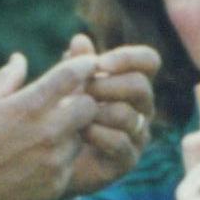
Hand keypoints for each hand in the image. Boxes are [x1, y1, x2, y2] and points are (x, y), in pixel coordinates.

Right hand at [0, 50, 99, 199]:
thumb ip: (5, 78)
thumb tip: (20, 59)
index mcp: (28, 106)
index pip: (72, 75)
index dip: (84, 64)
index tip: (85, 63)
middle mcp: (47, 133)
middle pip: (90, 106)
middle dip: (84, 100)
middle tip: (69, 103)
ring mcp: (54, 162)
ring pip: (83, 137)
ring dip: (72, 131)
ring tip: (46, 135)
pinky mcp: (56, 186)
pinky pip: (71, 164)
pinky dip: (61, 158)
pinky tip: (38, 160)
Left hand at [61, 32, 161, 196]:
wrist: (52, 159)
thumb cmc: (62, 114)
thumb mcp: (67, 85)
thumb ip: (75, 64)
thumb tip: (80, 40)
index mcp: (132, 83)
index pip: (148, 61)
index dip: (128, 57)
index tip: (100, 63)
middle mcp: (141, 108)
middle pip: (140, 86)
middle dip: (108, 85)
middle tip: (83, 90)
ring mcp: (138, 135)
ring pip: (128, 115)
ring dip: (97, 111)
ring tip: (75, 114)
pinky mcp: (128, 160)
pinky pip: (120, 142)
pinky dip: (97, 134)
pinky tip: (79, 132)